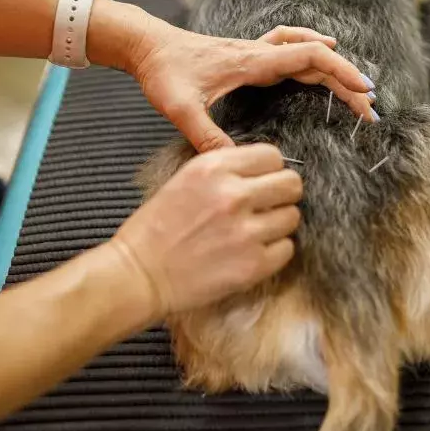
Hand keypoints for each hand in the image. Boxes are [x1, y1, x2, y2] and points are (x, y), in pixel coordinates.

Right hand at [108, 145, 300, 318]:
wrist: (137, 275)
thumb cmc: (156, 229)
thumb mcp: (186, 179)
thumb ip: (227, 169)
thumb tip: (264, 170)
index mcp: (214, 168)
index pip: (272, 156)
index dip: (270, 170)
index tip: (262, 181)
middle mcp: (234, 195)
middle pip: (291, 184)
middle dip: (282, 194)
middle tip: (267, 206)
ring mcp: (246, 231)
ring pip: (292, 216)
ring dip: (278, 224)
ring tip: (255, 231)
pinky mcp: (253, 265)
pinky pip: (287, 249)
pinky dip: (274, 251)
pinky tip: (252, 252)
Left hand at [128, 21, 375, 152]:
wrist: (146, 46)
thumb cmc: (162, 73)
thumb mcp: (180, 108)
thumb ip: (205, 135)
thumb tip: (232, 163)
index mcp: (252, 61)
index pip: (308, 59)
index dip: (340, 74)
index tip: (364, 93)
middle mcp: (260, 52)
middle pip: (316, 58)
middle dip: (347, 80)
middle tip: (371, 106)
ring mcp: (256, 51)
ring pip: (307, 52)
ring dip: (334, 67)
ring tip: (359, 86)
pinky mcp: (250, 55)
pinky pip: (292, 47)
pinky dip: (314, 50)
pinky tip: (324, 53)